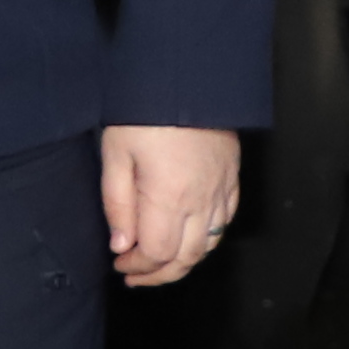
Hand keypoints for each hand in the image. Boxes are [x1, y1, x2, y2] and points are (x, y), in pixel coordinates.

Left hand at [102, 122, 240, 286]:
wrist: (187, 74)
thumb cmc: (145, 110)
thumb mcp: (116, 154)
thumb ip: (118, 204)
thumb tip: (122, 245)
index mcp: (169, 198)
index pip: (158, 254)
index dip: (139, 267)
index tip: (120, 262)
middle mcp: (201, 201)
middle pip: (187, 258)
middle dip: (159, 274)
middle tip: (135, 274)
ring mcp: (221, 189)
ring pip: (209, 244)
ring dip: (184, 260)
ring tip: (160, 262)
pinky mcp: (232, 176)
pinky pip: (226, 219)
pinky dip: (208, 237)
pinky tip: (190, 235)